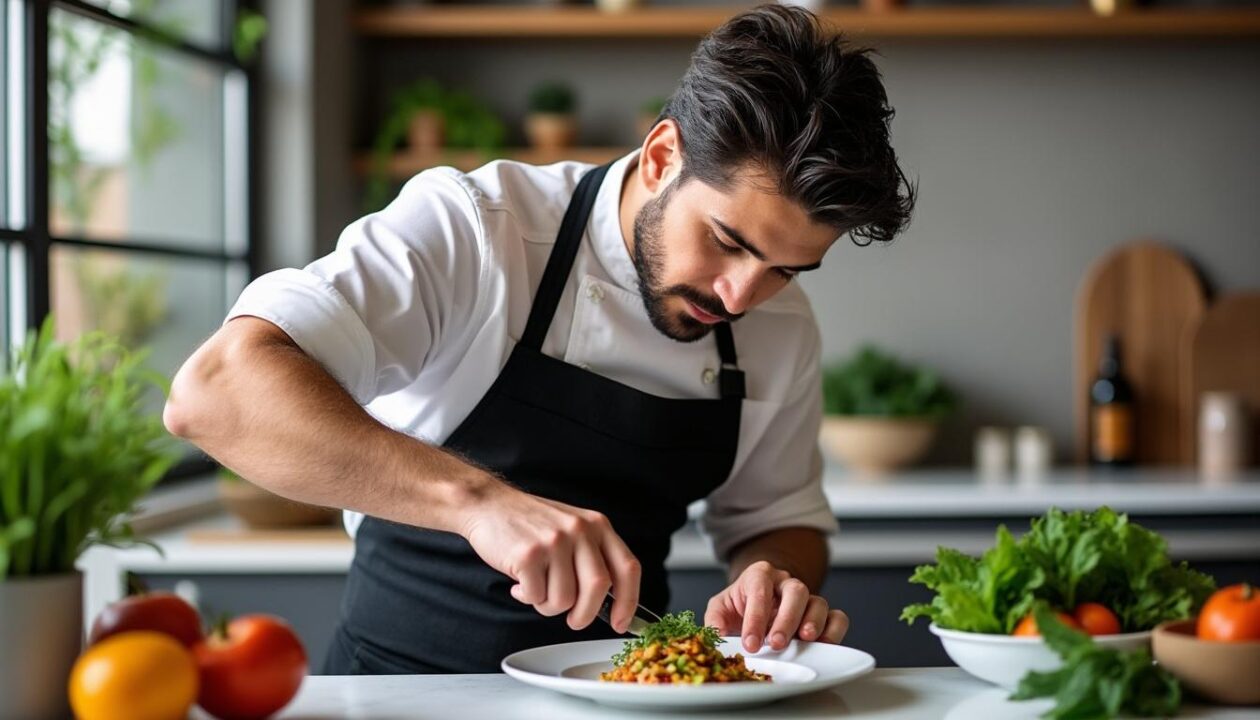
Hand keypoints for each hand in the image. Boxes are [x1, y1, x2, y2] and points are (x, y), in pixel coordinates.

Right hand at [459, 482, 641, 632]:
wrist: (489, 504)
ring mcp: (554, 541)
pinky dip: (527, 597)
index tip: (622, 623)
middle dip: (585, 615)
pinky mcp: (528, 555)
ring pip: (564, 599)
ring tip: (536, 587)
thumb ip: (592, 557)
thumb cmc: (531, 524)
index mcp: (597, 525)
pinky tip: (520, 582)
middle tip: (574, 621)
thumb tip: (610, 604)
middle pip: (598, 588)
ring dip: (548, 605)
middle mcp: (579, 530)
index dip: (629, 601)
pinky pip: (536, 596)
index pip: (627, 567)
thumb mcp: (572, 528)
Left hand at [705, 560, 848, 652]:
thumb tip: (717, 636)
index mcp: (759, 575)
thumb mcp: (720, 609)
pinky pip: (837, 617)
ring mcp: (806, 598)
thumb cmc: (739, 607)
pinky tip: (823, 644)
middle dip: (787, 619)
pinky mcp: (821, 615)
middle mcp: (785, 583)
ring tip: (804, 640)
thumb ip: (715, 621)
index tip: (750, 643)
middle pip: (796, 590)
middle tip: (776, 643)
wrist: (754, 608)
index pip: (760, 589)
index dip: (755, 617)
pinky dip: (834, 630)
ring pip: (818, 602)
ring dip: (813, 622)